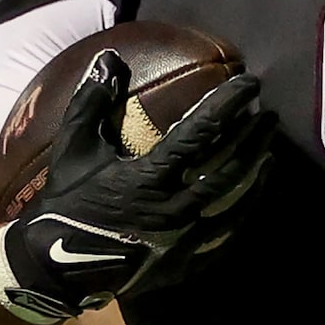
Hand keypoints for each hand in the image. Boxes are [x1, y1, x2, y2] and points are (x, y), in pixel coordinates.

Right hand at [0, 51, 272, 320]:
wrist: (54, 267)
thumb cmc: (68, 201)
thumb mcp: (74, 147)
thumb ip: (93, 101)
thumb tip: (110, 57)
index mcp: (148, 178)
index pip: (200, 133)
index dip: (228, 105)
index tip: (249, 84)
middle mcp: (173, 210)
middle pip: (228, 168)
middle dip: (252, 138)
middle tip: (269, 115)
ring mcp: (183, 242)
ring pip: (234, 203)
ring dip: (255, 172)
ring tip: (269, 148)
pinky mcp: (186, 264)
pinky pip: (226, 235)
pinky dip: (244, 210)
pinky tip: (254, 192)